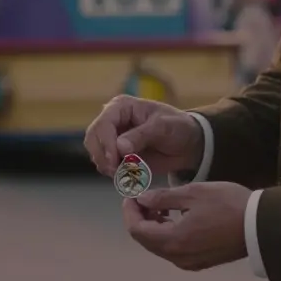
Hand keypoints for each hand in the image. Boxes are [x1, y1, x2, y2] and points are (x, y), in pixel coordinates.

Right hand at [83, 95, 202, 175]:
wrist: (187, 145)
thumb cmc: (177, 127)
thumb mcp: (163, 127)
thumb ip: (141, 136)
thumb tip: (120, 148)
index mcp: (121, 107)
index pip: (103, 124)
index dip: (106, 143)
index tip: (115, 161)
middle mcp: (112, 120)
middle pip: (93, 139)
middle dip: (103, 157)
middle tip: (118, 171)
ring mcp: (112, 138)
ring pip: (96, 153)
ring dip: (107, 166)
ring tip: (127, 173)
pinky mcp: (116, 154)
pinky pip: (105, 165)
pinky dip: (113, 173)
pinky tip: (128, 174)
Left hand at [123, 182, 251, 270]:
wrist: (260, 225)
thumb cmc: (227, 204)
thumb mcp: (193, 193)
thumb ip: (163, 197)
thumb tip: (141, 199)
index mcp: (174, 240)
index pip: (137, 230)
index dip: (129, 212)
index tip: (131, 195)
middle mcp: (178, 257)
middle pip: (146, 241)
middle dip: (139, 219)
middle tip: (141, 198)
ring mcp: (189, 262)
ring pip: (159, 247)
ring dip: (153, 227)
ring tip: (159, 205)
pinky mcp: (200, 262)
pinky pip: (173, 250)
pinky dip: (166, 234)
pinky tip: (174, 217)